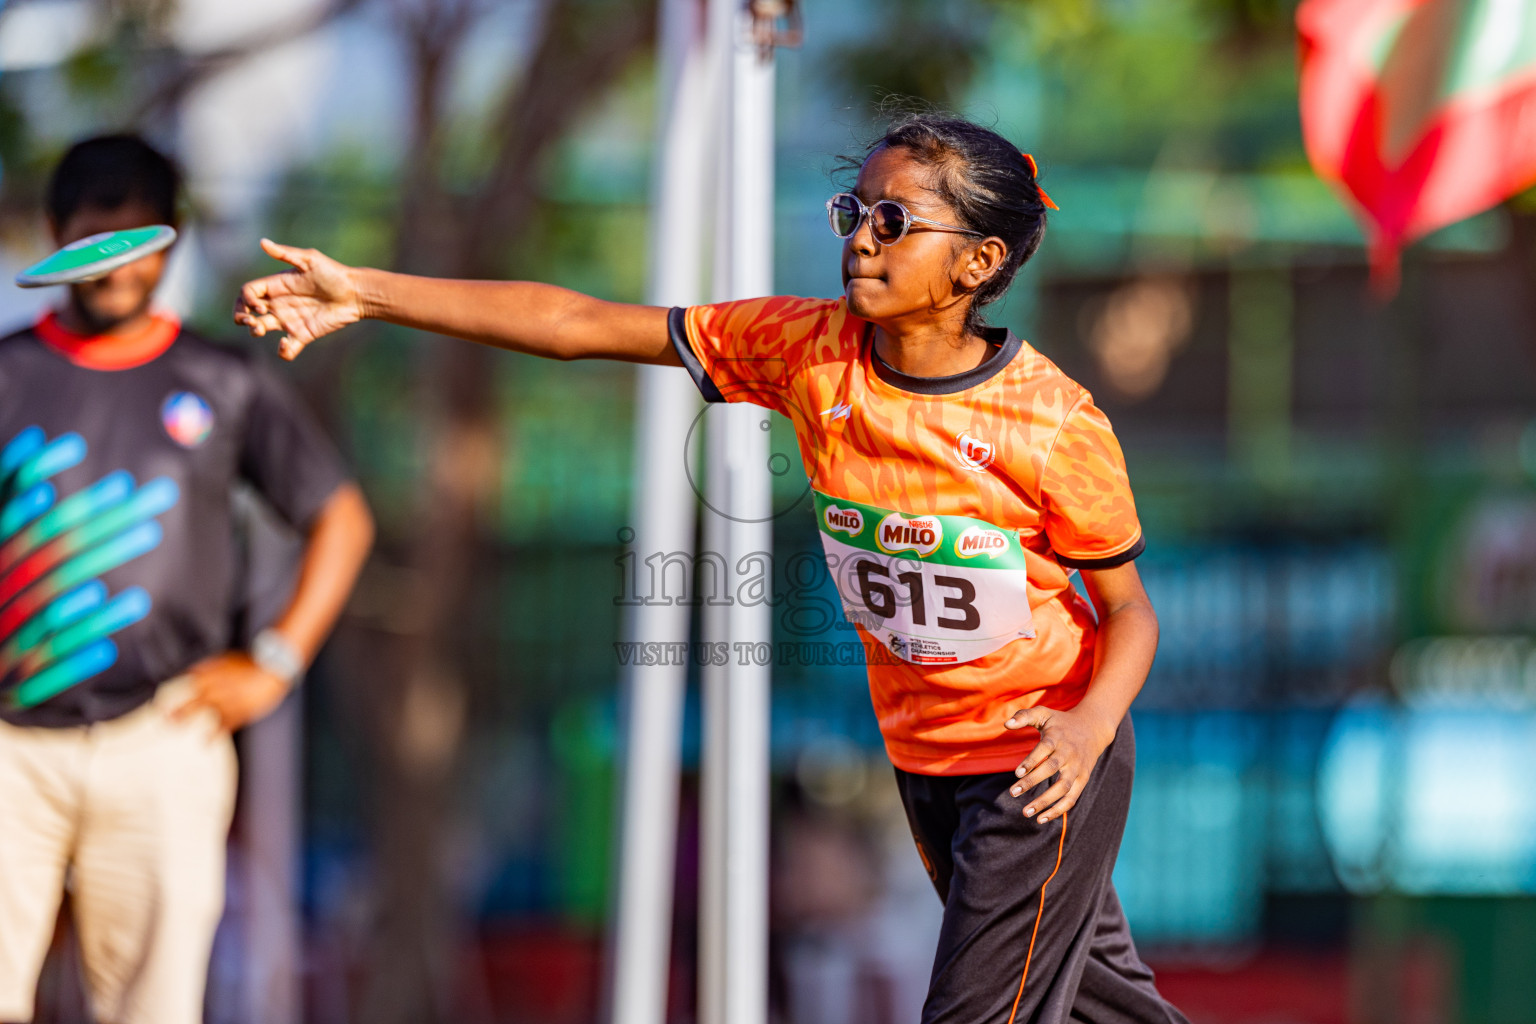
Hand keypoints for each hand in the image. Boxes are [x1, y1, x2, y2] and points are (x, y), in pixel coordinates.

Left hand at [172, 652, 291, 732]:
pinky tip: (205, 742)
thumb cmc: (250, 663)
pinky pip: (226, 724)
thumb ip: (207, 669)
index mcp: (215, 674)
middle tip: (164, 719)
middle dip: (177, 711)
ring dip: (189, 720)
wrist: (275, 668)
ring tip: (175, 727)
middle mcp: (220, 688)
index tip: (160, 705)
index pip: (187, 686)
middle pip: (193, 701)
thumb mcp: (225, 660)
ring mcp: (231, 700)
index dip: (173, 696)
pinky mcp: (243, 711)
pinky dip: (215, 734)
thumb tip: (189, 675)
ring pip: (206, 713)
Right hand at [233, 239, 362, 359]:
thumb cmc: (334, 273)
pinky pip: (286, 349)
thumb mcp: (309, 260)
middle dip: (241, 317)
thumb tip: (262, 242)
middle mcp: (279, 303)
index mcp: (276, 285)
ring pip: (260, 329)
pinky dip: (282, 351)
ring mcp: (290, 320)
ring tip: (260, 330)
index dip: (246, 301)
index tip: (260, 306)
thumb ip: (285, 254)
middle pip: (248, 311)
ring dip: (254, 331)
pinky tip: (286, 343)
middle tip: (251, 322)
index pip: (248, 293)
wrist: (356, 294)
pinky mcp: (303, 334)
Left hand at [1003, 706, 1114, 823]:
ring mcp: (1077, 768)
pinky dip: (1058, 810)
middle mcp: (1068, 754)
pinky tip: (1041, 819)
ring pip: (1063, 788)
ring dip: (1045, 802)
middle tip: (1012, 793)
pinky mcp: (1083, 779)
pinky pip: (1072, 798)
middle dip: (1032, 782)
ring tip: (1026, 812)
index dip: (1031, 762)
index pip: (1044, 750)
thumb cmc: (1061, 722)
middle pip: (1051, 769)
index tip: (1016, 774)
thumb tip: (1006, 724)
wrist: (1093, 727)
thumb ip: (1024, 716)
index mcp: (1057, 738)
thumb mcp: (1043, 713)